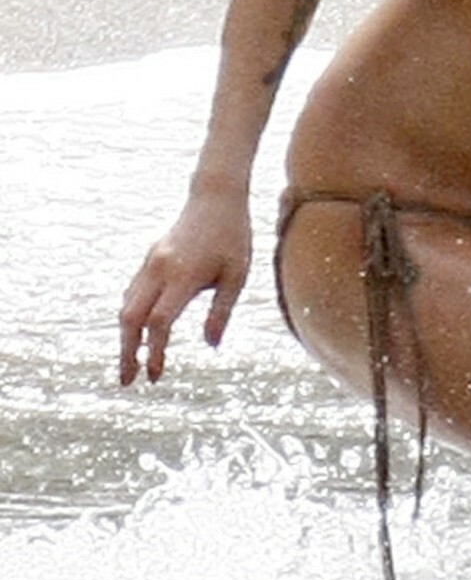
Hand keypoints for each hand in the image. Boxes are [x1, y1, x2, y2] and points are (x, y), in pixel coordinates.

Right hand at [119, 189, 251, 384]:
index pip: (159, 322)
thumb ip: (221, 311)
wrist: (215, 198)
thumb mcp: (237, 276)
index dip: (153, 352)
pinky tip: (135, 334)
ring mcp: (151, 263)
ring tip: (130, 363)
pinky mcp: (149, 259)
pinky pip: (132, 293)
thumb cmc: (233, 238)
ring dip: (125, 337)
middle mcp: (160, 270)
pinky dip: (130, 317)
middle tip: (127, 381)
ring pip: (127, 306)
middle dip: (126, 352)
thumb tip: (210, 345)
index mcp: (183, 276)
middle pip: (131, 319)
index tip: (155, 376)